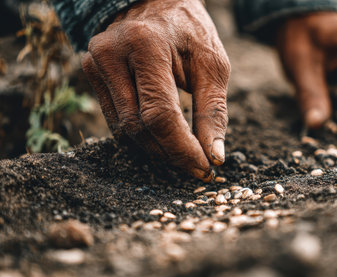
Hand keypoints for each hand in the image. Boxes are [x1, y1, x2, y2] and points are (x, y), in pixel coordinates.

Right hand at [82, 0, 229, 181]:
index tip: (204, 169)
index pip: (160, 115)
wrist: (154, 1)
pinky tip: (160, 136)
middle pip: (139, 127)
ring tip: (181, 150)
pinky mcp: (91, 72)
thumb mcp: (212, 65)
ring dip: (156, 148)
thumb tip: (214, 156)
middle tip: (196, 164)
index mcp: (146, 46)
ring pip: (124, 129)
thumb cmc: (190, 32)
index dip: (182, 149)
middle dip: (170, 153)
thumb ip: (213, 111)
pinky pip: (115, 120)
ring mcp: (96, 63)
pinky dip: (140, 136)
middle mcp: (113, 54)